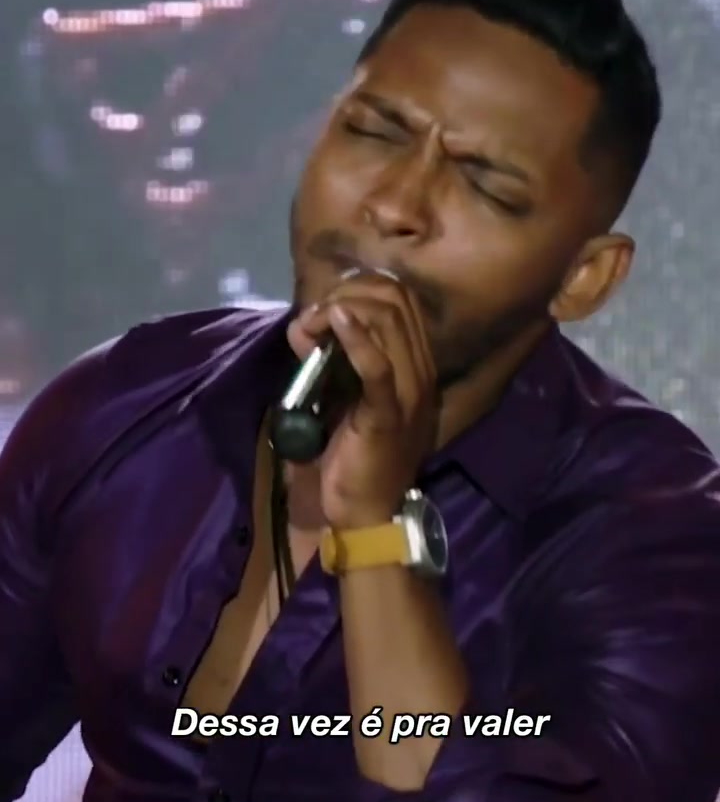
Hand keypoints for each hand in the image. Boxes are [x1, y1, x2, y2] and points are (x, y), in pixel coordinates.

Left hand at [286, 273, 438, 528]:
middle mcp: (421, 370)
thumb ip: (331, 361)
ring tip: (311, 326)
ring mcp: (410, 391)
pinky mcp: (389, 414)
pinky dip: (355, 339)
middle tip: (312, 318)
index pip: (399, 298)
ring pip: (388, 321)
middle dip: (346, 294)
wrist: (366, 512)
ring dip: (340, 311)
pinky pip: (378, 366)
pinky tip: (335, 322)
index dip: (357, 289)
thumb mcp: (342, 397)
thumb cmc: (354, 457)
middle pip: (394, 299)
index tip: (322, 310)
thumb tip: (306, 326)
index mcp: (416, 364)